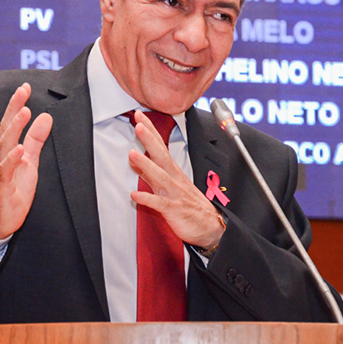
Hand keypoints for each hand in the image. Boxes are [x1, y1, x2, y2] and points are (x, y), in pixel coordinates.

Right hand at [0, 83, 52, 238]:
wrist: (1, 221)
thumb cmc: (15, 189)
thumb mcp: (30, 162)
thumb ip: (36, 140)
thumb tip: (46, 116)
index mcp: (5, 149)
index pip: (10, 123)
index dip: (16, 104)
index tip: (24, 86)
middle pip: (6, 129)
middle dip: (14, 109)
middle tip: (23, 91)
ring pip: (4, 146)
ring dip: (14, 129)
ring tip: (24, 113)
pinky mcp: (1, 188)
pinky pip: (4, 172)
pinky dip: (12, 160)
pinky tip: (19, 150)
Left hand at [128, 111, 224, 249]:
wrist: (211, 227)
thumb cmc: (188, 205)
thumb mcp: (167, 186)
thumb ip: (149, 173)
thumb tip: (134, 159)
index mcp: (173, 172)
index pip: (160, 146)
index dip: (151, 131)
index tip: (140, 116)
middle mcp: (174, 179)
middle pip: (161, 155)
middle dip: (149, 139)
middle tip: (138, 124)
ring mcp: (175, 194)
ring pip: (160, 177)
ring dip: (146, 165)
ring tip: (131, 154)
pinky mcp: (174, 210)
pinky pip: (160, 204)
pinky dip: (147, 199)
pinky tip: (134, 196)